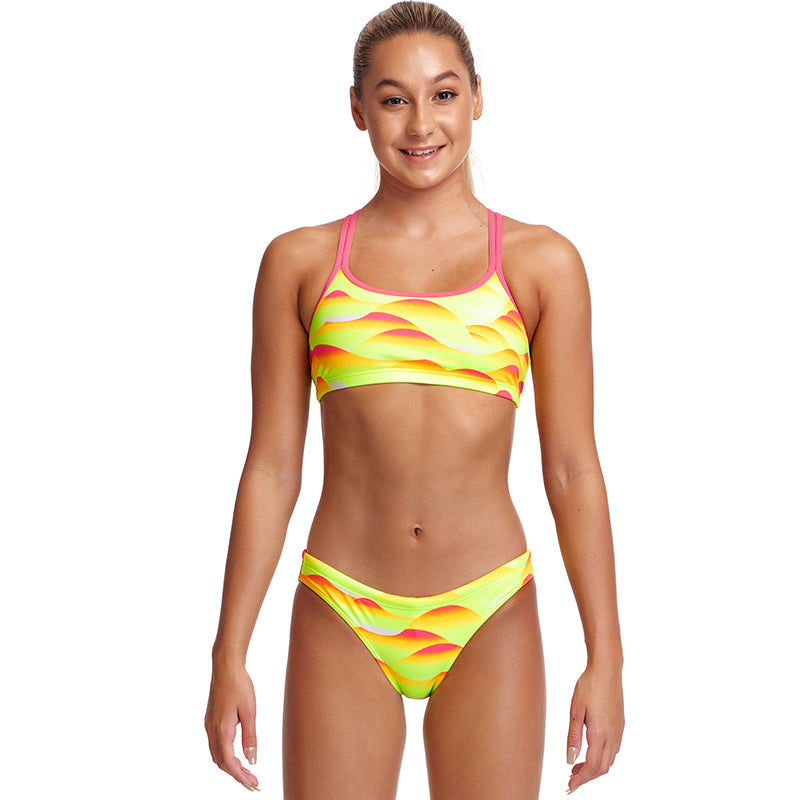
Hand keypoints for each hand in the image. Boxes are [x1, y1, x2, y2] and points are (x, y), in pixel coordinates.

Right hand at [205, 662, 259, 791]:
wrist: (225, 666)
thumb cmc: (239, 685)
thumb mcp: (250, 711)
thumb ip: (250, 737)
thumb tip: (252, 760)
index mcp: (222, 730)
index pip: (230, 763)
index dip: (241, 777)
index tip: (254, 784)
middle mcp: (212, 730)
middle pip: (222, 763)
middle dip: (237, 775)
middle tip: (253, 783)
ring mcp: (209, 725)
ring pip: (217, 755)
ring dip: (230, 767)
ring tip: (246, 772)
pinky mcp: (210, 720)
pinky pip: (215, 745)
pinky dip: (225, 756)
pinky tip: (235, 755)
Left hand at [565, 663, 623, 793]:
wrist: (607, 669)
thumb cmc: (589, 685)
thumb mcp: (575, 710)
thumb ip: (573, 736)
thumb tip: (570, 759)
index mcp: (600, 733)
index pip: (591, 766)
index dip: (581, 779)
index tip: (569, 786)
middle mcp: (613, 735)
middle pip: (602, 768)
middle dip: (587, 777)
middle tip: (571, 780)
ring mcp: (619, 730)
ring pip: (609, 760)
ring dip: (594, 768)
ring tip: (577, 767)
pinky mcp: (620, 724)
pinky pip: (614, 750)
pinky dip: (602, 758)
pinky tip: (591, 752)